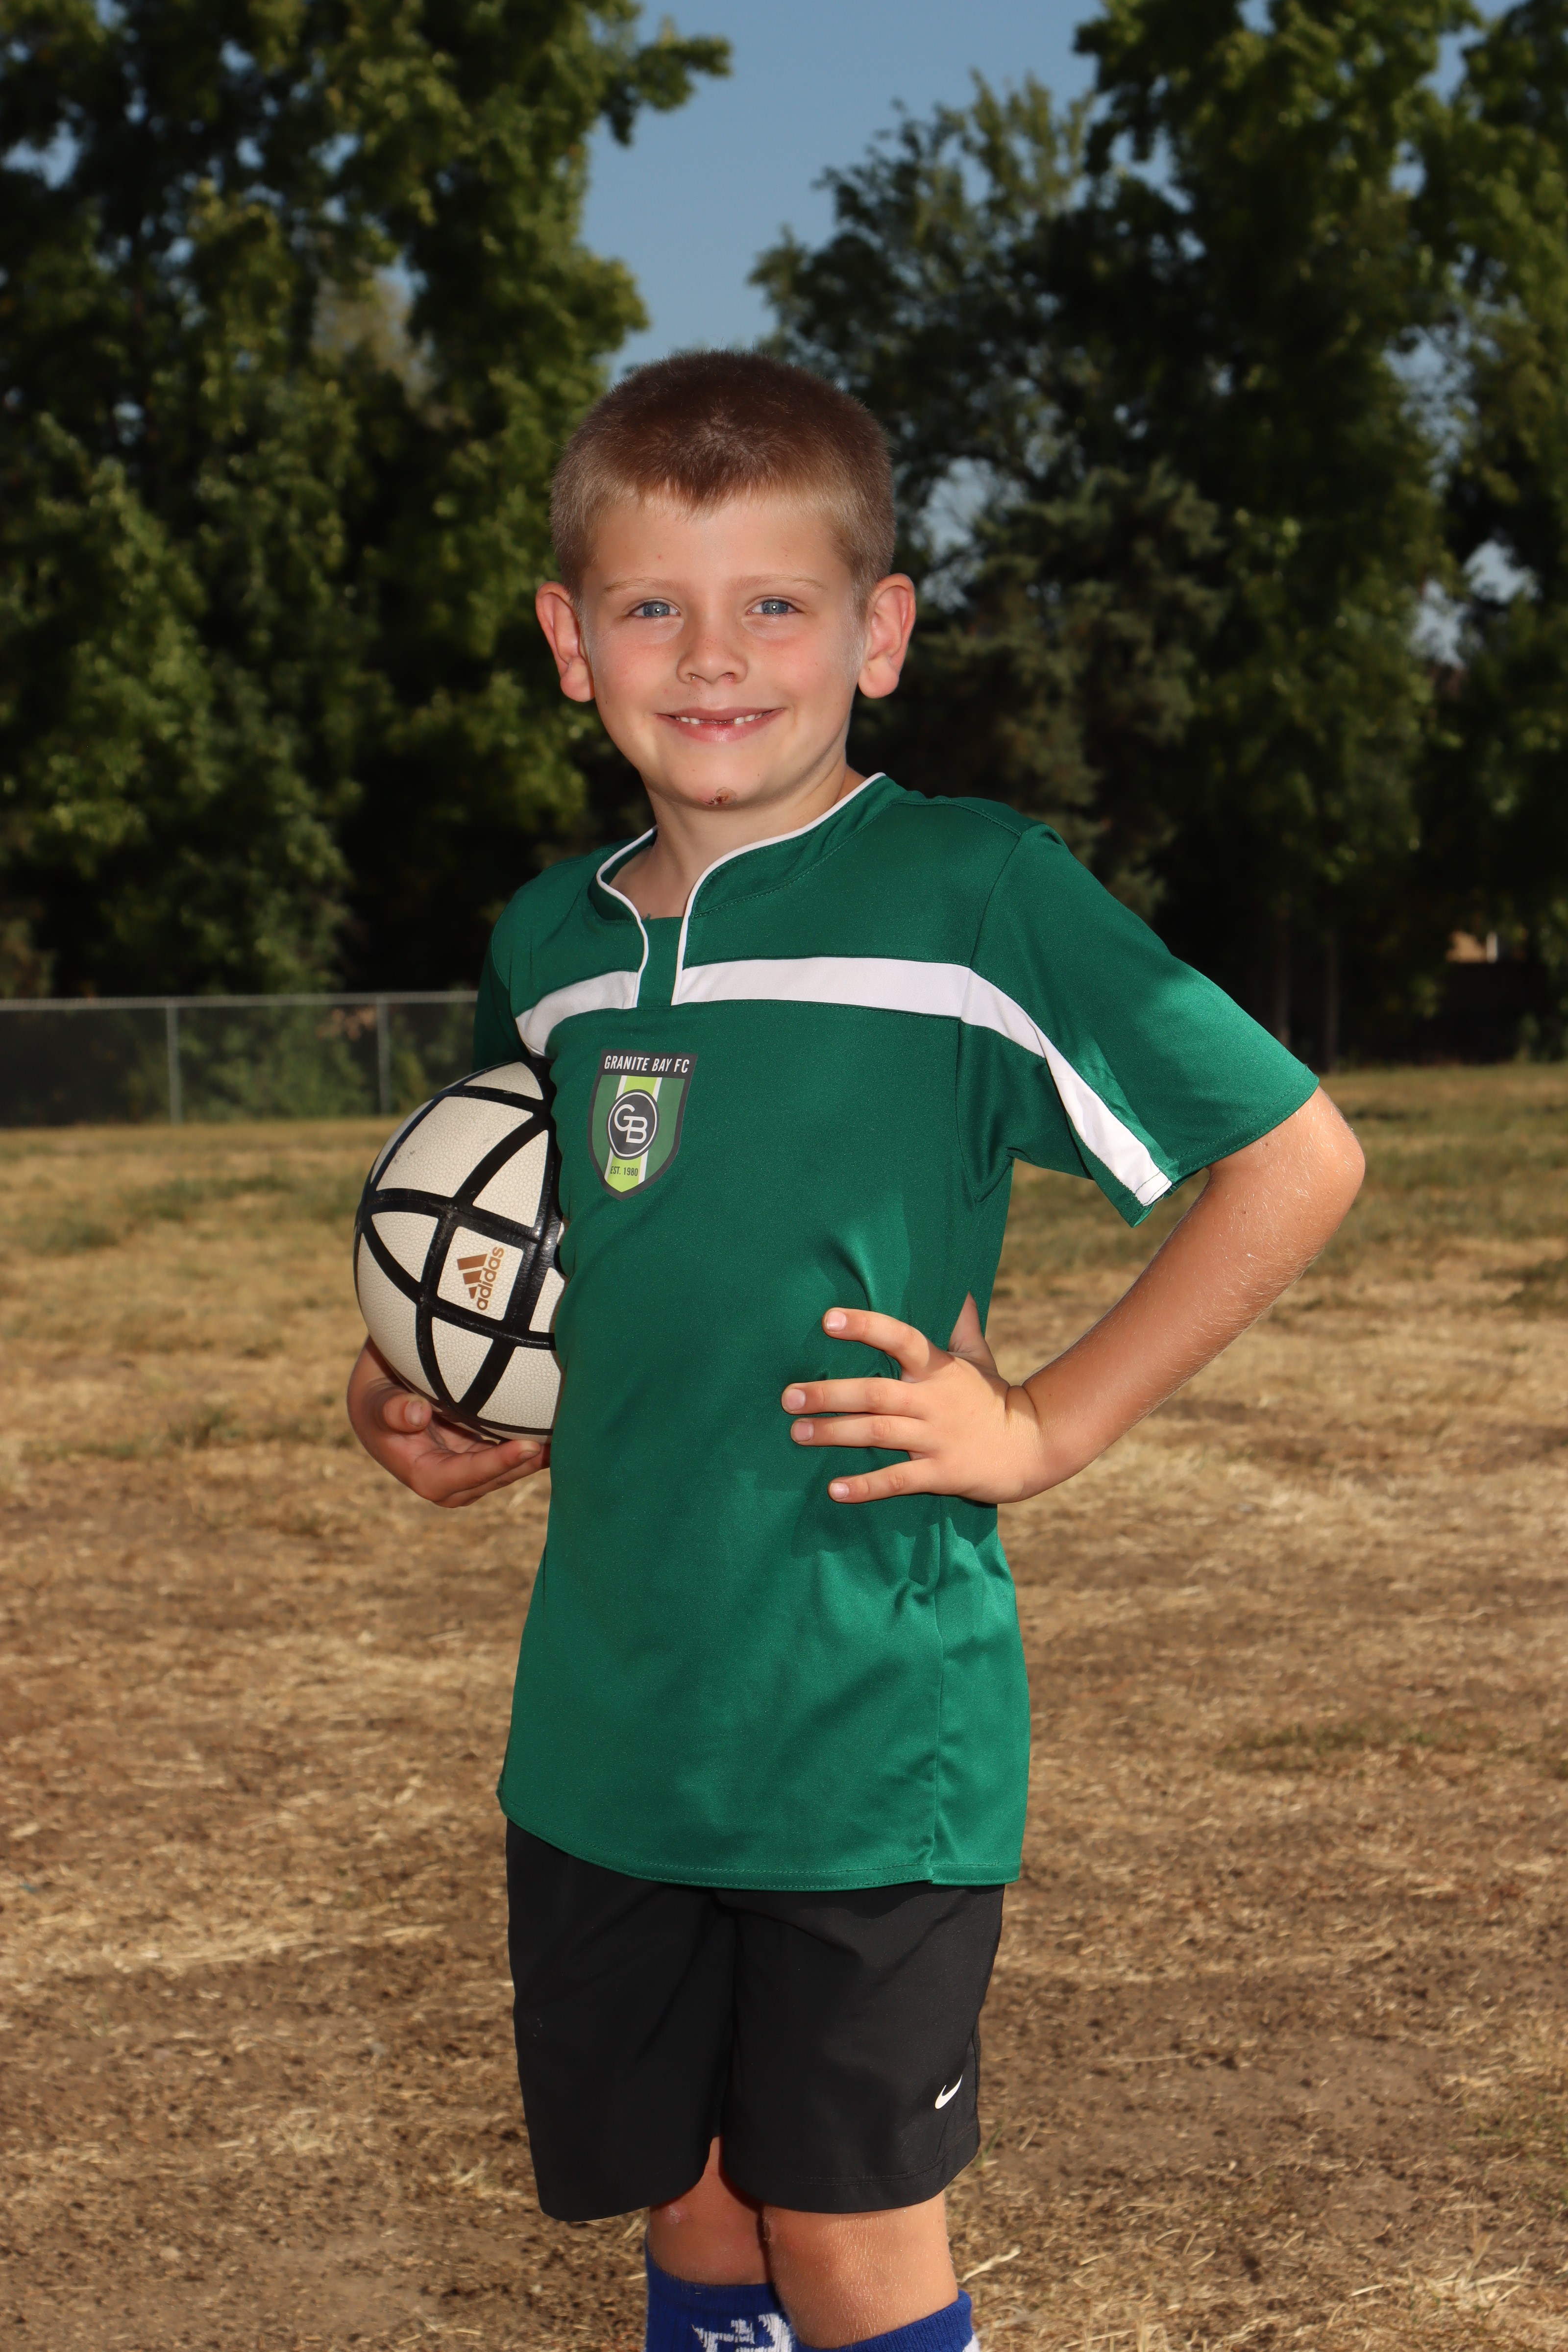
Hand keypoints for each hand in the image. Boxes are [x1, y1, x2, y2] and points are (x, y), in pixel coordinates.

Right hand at [346, 1340, 548, 1508]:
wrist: (381, 1393)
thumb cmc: (376, 1395)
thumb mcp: (375, 1399)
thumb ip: (391, 1409)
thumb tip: (416, 1414)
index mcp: (422, 1473)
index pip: (462, 1477)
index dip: (495, 1465)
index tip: (527, 1447)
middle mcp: (448, 1480)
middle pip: (492, 1479)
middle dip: (524, 1464)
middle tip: (559, 1442)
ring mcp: (467, 1469)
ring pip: (506, 1471)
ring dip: (536, 1459)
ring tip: (571, 1439)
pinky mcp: (481, 1454)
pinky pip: (509, 1454)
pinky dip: (532, 1446)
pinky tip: (559, 1430)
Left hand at [781, 1296, 1053, 1505]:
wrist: (1032, 1445)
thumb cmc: (994, 1398)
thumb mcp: (979, 1357)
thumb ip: (962, 1324)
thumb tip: (957, 1286)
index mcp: (939, 1368)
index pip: (900, 1338)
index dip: (865, 1326)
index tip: (827, 1320)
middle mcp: (933, 1400)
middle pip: (874, 1392)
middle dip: (829, 1393)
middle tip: (788, 1396)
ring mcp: (936, 1437)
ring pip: (878, 1433)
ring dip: (834, 1434)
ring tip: (797, 1433)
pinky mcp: (941, 1473)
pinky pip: (898, 1479)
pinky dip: (866, 1486)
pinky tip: (835, 1489)